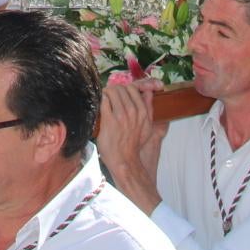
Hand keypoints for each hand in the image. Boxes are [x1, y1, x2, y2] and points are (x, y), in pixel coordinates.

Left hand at [98, 80, 165, 211]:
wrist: (124, 160)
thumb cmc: (134, 144)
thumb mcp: (147, 126)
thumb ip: (149, 107)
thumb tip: (149, 92)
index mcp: (143, 111)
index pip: (134, 88)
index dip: (126, 88)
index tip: (121, 92)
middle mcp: (133, 111)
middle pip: (122, 88)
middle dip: (115, 90)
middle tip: (110, 97)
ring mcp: (121, 115)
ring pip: (112, 91)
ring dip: (107, 93)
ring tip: (105, 100)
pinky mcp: (109, 120)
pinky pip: (104, 100)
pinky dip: (101, 99)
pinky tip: (100, 105)